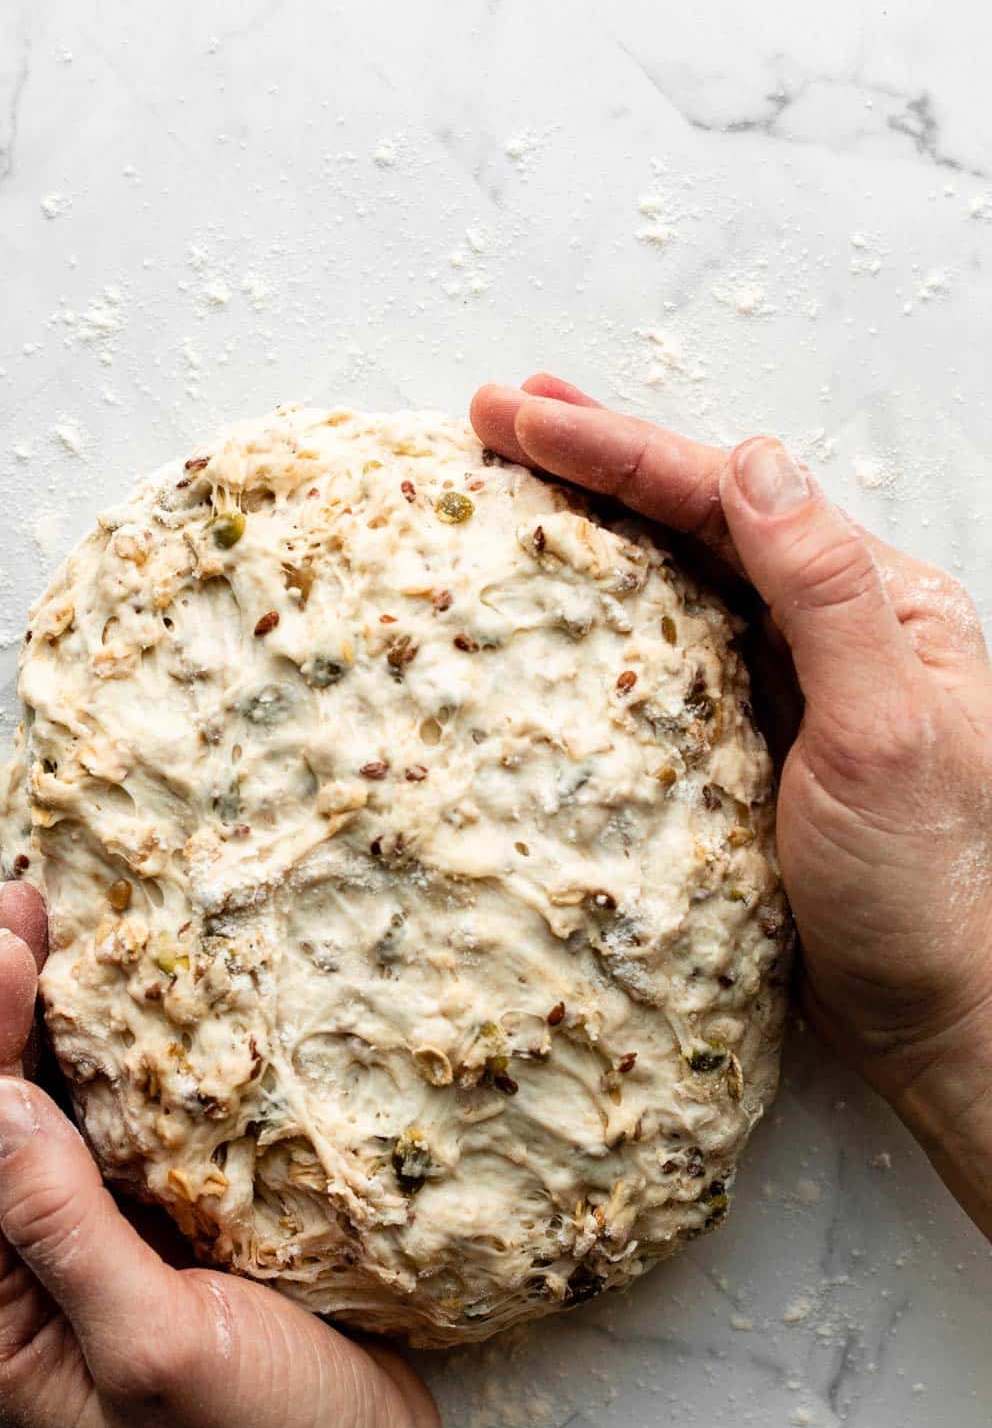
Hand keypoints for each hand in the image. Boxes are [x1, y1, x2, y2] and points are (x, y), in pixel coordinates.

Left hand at [0, 882, 563, 1427]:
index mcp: (4, 1331)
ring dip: (50, 1023)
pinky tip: (131, 1001)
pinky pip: (123, 1136)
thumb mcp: (157, 1347)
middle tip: (11, 902)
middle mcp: (33, 1291)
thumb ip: (64, 1231)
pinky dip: (119, 1061)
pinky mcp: (167, 1243)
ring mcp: (100, 1264)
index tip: (10, 945)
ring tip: (45, 921)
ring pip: (53, 1122)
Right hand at [472, 375, 991, 1235]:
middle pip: (698, 517)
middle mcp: (827, 629)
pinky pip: (662, 658)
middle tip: (498, 413)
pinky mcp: (739, 747)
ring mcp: (779, 686)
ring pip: (675, 576)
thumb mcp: (884, 730)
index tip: (528, 417)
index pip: (734, 499)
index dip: (624, 450)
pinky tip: (560, 599)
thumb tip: (754, 464)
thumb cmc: (924, 887)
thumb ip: (824, 594)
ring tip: (517, 472)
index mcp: (876, 604)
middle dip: (598, 459)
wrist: (928, 1014)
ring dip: (596, 520)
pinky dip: (604, 614)